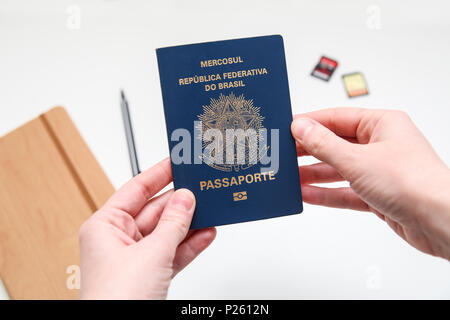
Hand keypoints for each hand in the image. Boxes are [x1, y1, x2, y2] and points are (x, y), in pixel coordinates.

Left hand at [79, 158, 215, 298]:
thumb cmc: (116, 300)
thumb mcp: (151, 253)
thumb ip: (172, 223)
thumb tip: (186, 198)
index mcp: (105, 226)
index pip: (136, 189)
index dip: (158, 173)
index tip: (177, 161)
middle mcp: (118, 240)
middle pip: (155, 211)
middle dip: (180, 202)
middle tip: (203, 188)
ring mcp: (135, 258)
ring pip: (167, 232)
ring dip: (189, 223)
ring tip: (211, 208)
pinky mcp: (150, 274)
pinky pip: (173, 252)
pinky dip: (190, 244)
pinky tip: (207, 233)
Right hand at [291, 108, 449, 259]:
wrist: (440, 222)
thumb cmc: (414, 183)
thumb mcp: (357, 160)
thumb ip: (324, 145)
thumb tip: (301, 127)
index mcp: (381, 125)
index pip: (336, 118)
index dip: (309, 123)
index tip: (287, 129)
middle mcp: (380, 145)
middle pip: (335, 144)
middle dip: (308, 151)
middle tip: (283, 154)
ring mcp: (378, 171)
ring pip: (338, 169)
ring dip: (314, 174)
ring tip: (290, 176)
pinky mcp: (377, 194)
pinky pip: (345, 190)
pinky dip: (326, 193)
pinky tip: (306, 193)